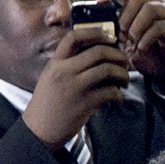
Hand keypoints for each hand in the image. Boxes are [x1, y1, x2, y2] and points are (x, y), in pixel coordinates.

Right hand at [20, 22, 130, 147]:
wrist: (39, 130)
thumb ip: (68, 65)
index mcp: (55, 63)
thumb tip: (96, 55)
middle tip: (125, 61)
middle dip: (118, 55)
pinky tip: (118, 98)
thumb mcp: (51, 77)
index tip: (110, 37)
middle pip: (98, 52)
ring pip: (107, 70)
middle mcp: (64, 71)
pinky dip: (119, 94)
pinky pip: (110, 92)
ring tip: (124, 80)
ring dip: (122, 74)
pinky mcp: (85, 104)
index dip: (95, 33)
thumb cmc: (48, 103)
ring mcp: (75, 87)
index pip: (74, 37)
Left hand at [105, 0, 164, 91]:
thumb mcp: (131, 42)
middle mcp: (157, 5)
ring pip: (149, 9)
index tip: (98, 0)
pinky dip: (146, 38)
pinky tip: (142, 48)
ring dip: (136, 27)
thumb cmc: (152, 54)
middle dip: (125, 15)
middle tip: (121, 33)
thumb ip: (121, 30)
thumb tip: (107, 22)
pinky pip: (159, 27)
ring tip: (132, 43)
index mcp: (143, 5)